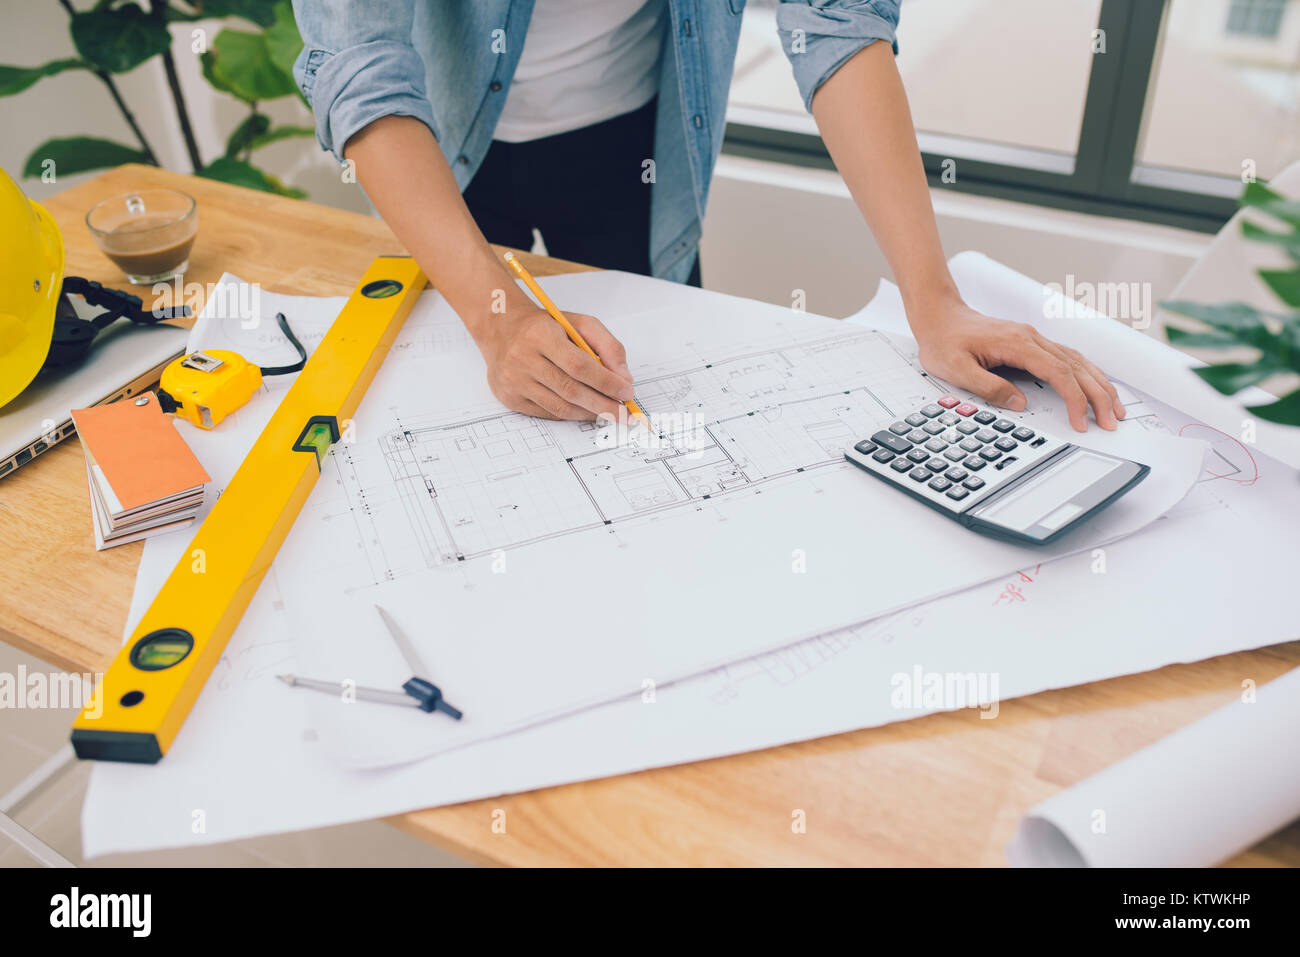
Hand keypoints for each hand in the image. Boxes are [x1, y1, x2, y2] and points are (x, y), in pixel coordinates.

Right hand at [473, 305, 634, 419]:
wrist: (501, 329)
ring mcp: (513, 381)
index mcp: (540, 335)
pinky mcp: (509, 398)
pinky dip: (571, 414)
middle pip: (571, 390)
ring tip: (608, 412)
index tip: (626, 391)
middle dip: (603, 405)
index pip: (579, 365)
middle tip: (624, 413)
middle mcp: (522, 359)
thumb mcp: (579, 323)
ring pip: (560, 407)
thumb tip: (623, 378)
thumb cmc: (544, 327)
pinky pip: (548, 413)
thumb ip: (607, 345)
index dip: (606, 382)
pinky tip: (584, 410)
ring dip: (589, 413)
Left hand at [910, 300, 1124, 431]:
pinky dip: (1086, 373)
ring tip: (1114, 407)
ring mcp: (1034, 339)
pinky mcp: (1031, 343)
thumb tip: (1019, 404)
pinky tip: (1095, 383)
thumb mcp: (956, 370)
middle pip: (1077, 367)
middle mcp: (1032, 338)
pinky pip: (1068, 357)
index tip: (1080, 422)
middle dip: (1098, 396)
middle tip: (1110, 421)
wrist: (939, 317)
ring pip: (1078, 361)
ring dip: (1099, 384)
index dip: (1075, 399)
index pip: (1058, 373)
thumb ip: (989, 387)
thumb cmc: (944, 341)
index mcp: (1018, 344)